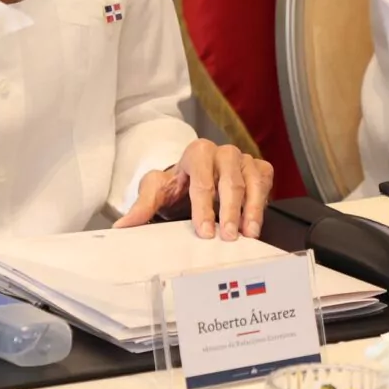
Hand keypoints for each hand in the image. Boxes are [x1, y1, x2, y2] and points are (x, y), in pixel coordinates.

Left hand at [112, 139, 272, 239]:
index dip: (204, 207)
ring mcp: (242, 160)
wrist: (194, 180)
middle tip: (227, 236)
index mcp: (196, 153)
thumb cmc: (177, 186)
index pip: (202, 180)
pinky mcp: (258, 168)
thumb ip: (142, 206)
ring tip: (247, 233)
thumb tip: (123, 226)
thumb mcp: (157, 192)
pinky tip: (256, 223)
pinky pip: (265, 182)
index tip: (204, 231)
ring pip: (252, 181)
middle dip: (229, 210)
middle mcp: (222, 153)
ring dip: (251, 209)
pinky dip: (263, 202)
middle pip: (230, 181)